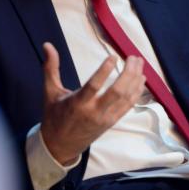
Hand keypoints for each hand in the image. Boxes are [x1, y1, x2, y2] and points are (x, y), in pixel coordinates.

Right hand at [40, 42, 145, 164]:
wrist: (61, 145)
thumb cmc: (54, 116)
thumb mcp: (50, 92)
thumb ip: (50, 68)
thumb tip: (47, 44)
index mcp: (77, 103)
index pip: (94, 86)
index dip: (104, 71)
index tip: (114, 57)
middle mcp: (94, 112)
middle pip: (117, 92)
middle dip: (129, 73)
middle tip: (133, 57)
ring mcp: (105, 118)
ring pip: (126, 98)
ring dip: (135, 80)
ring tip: (139, 63)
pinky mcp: (112, 122)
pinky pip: (128, 106)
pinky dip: (136, 92)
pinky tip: (141, 80)